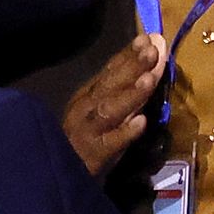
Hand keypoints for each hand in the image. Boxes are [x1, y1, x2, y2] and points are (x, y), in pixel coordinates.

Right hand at [62, 34, 165, 175]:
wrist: (61, 175)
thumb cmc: (86, 140)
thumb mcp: (101, 111)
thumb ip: (124, 90)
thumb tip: (151, 64)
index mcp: (88, 95)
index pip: (110, 70)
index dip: (129, 54)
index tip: (148, 38)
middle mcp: (86, 108)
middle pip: (110, 84)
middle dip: (132, 67)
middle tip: (152, 50)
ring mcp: (89, 130)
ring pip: (110, 109)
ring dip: (129, 94)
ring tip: (148, 80)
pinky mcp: (94, 154)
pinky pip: (111, 142)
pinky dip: (125, 132)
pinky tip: (141, 123)